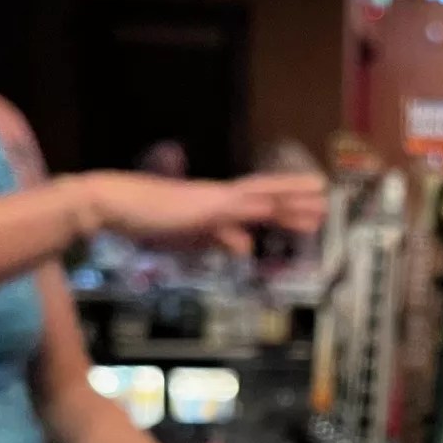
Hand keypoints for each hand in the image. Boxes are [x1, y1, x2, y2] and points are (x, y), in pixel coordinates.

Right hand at [85, 172, 325, 253]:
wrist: (114, 205)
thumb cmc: (147, 220)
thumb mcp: (190, 236)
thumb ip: (217, 238)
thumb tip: (246, 246)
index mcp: (219, 206)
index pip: (260, 206)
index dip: (287, 209)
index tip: (312, 214)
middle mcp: (220, 199)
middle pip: (267, 197)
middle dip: (297, 202)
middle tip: (327, 205)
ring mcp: (211, 200)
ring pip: (257, 196)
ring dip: (286, 197)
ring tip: (317, 197)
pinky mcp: (197, 207)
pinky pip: (229, 207)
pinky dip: (251, 206)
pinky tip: (270, 207)